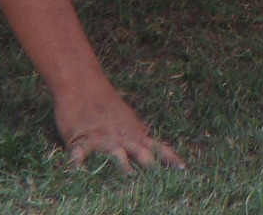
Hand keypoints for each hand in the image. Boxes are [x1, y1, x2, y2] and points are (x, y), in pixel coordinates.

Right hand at [53, 85, 184, 171]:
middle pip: (139, 152)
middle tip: (159, 178)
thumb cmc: (105, 103)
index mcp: (133, 133)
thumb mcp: (126, 117)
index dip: (169, 158)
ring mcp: (101, 139)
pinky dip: (79, 164)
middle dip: (149, 165)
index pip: (156, 147)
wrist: (82, 84)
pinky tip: (80, 172)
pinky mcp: (79, 140)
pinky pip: (79, 154)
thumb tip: (150, 137)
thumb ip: (137, 132)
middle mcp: (121, 137)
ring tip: (129, 175)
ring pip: (114, 152)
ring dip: (122, 164)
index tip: (183, 168)